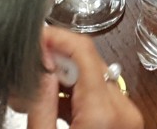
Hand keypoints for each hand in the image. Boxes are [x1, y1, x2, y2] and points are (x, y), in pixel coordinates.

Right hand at [23, 28, 138, 128]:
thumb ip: (41, 100)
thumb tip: (41, 59)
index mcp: (104, 112)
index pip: (84, 50)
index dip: (57, 37)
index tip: (37, 36)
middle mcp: (123, 108)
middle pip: (88, 61)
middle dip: (56, 60)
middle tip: (28, 70)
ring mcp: (127, 114)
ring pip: (92, 75)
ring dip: (65, 77)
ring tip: (36, 95)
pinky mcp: (124, 119)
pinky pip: (98, 93)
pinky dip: (76, 93)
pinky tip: (54, 104)